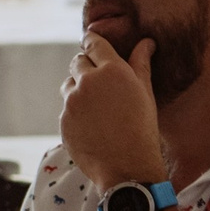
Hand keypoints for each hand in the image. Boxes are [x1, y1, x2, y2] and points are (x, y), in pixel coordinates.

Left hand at [60, 33, 164, 189]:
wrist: (128, 168)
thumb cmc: (143, 128)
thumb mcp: (145, 93)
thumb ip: (141, 63)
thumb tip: (146, 41)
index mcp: (112, 70)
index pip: (93, 42)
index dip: (92, 42)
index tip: (93, 45)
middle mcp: (88, 81)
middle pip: (77, 62)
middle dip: (86, 67)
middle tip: (101, 83)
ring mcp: (72, 102)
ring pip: (68, 84)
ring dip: (78, 89)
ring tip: (97, 107)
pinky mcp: (63, 120)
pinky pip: (66, 108)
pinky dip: (76, 112)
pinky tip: (92, 125)